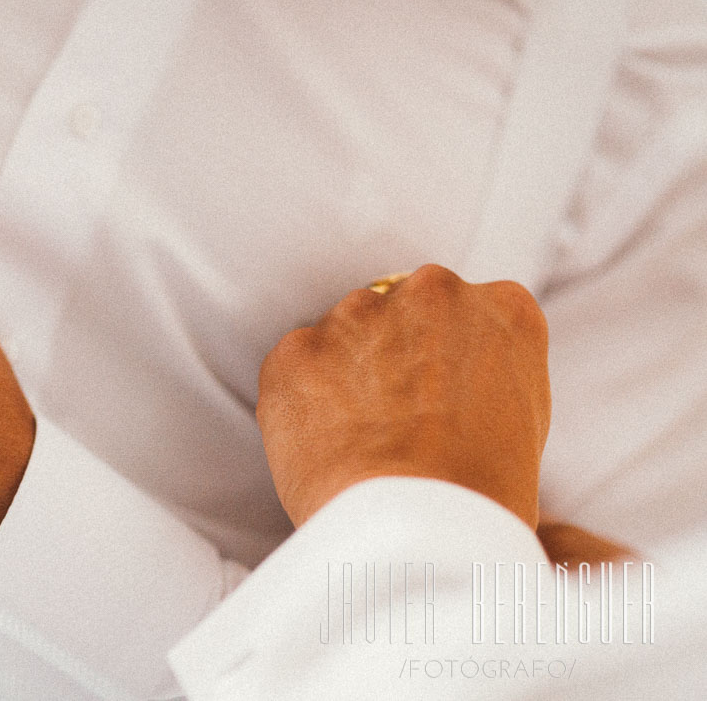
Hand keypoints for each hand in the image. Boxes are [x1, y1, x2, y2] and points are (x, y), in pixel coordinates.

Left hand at [257, 265, 549, 528]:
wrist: (417, 528)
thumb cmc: (483, 500)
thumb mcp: (524, 426)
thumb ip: (489, 379)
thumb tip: (453, 387)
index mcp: (503, 308)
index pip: (468, 315)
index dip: (447, 361)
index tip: (437, 399)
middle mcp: (432, 292)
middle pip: (403, 314)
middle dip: (394, 356)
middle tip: (394, 422)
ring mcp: (359, 313)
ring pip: (345, 335)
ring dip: (345, 374)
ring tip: (359, 442)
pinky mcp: (298, 347)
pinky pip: (295, 368)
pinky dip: (300, 402)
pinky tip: (323, 448)